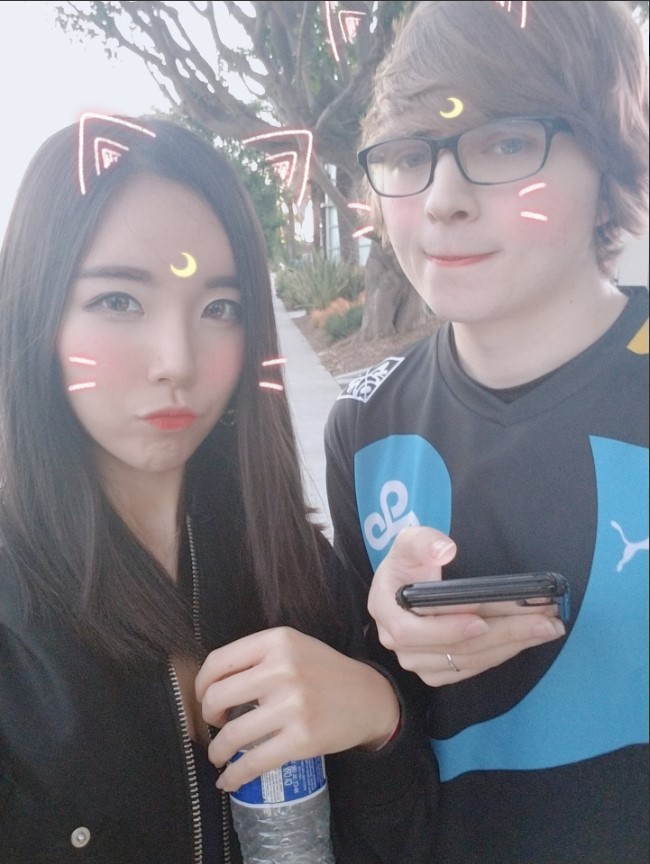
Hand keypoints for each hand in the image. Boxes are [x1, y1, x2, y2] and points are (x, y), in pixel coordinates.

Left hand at [195, 627, 399, 790]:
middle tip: (215, 724)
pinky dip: (233, 776)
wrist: (368, 698)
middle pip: (217, 697)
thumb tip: (212, 684)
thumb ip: (257, 657)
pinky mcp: (301, 739)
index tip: (204, 697)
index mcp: (277, 641)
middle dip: (208, 717)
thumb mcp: (293, 647)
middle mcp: (282, 668)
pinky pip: (252, 763)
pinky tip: (229, 780)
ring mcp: (292, 705)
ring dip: (217, 751)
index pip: (219, 661)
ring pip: (230, 735)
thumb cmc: (324, 672)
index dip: (202, 684)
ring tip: (219, 755)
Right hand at [368, 526, 565, 686]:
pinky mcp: (439, 670)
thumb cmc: (410, 561)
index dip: (446, 629)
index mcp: (386, 610)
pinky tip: (530, 637)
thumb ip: (424, 541)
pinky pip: (474, 667)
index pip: (410, 630)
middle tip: (542, 621)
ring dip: (511, 645)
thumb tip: (445, 549)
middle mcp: (398, 643)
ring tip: (547, 626)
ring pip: (468, 660)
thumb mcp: (410, 541)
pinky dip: (504, 652)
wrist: (410, 583)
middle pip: (451, 649)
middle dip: (502, 634)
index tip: (480, 619)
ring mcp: (419, 661)